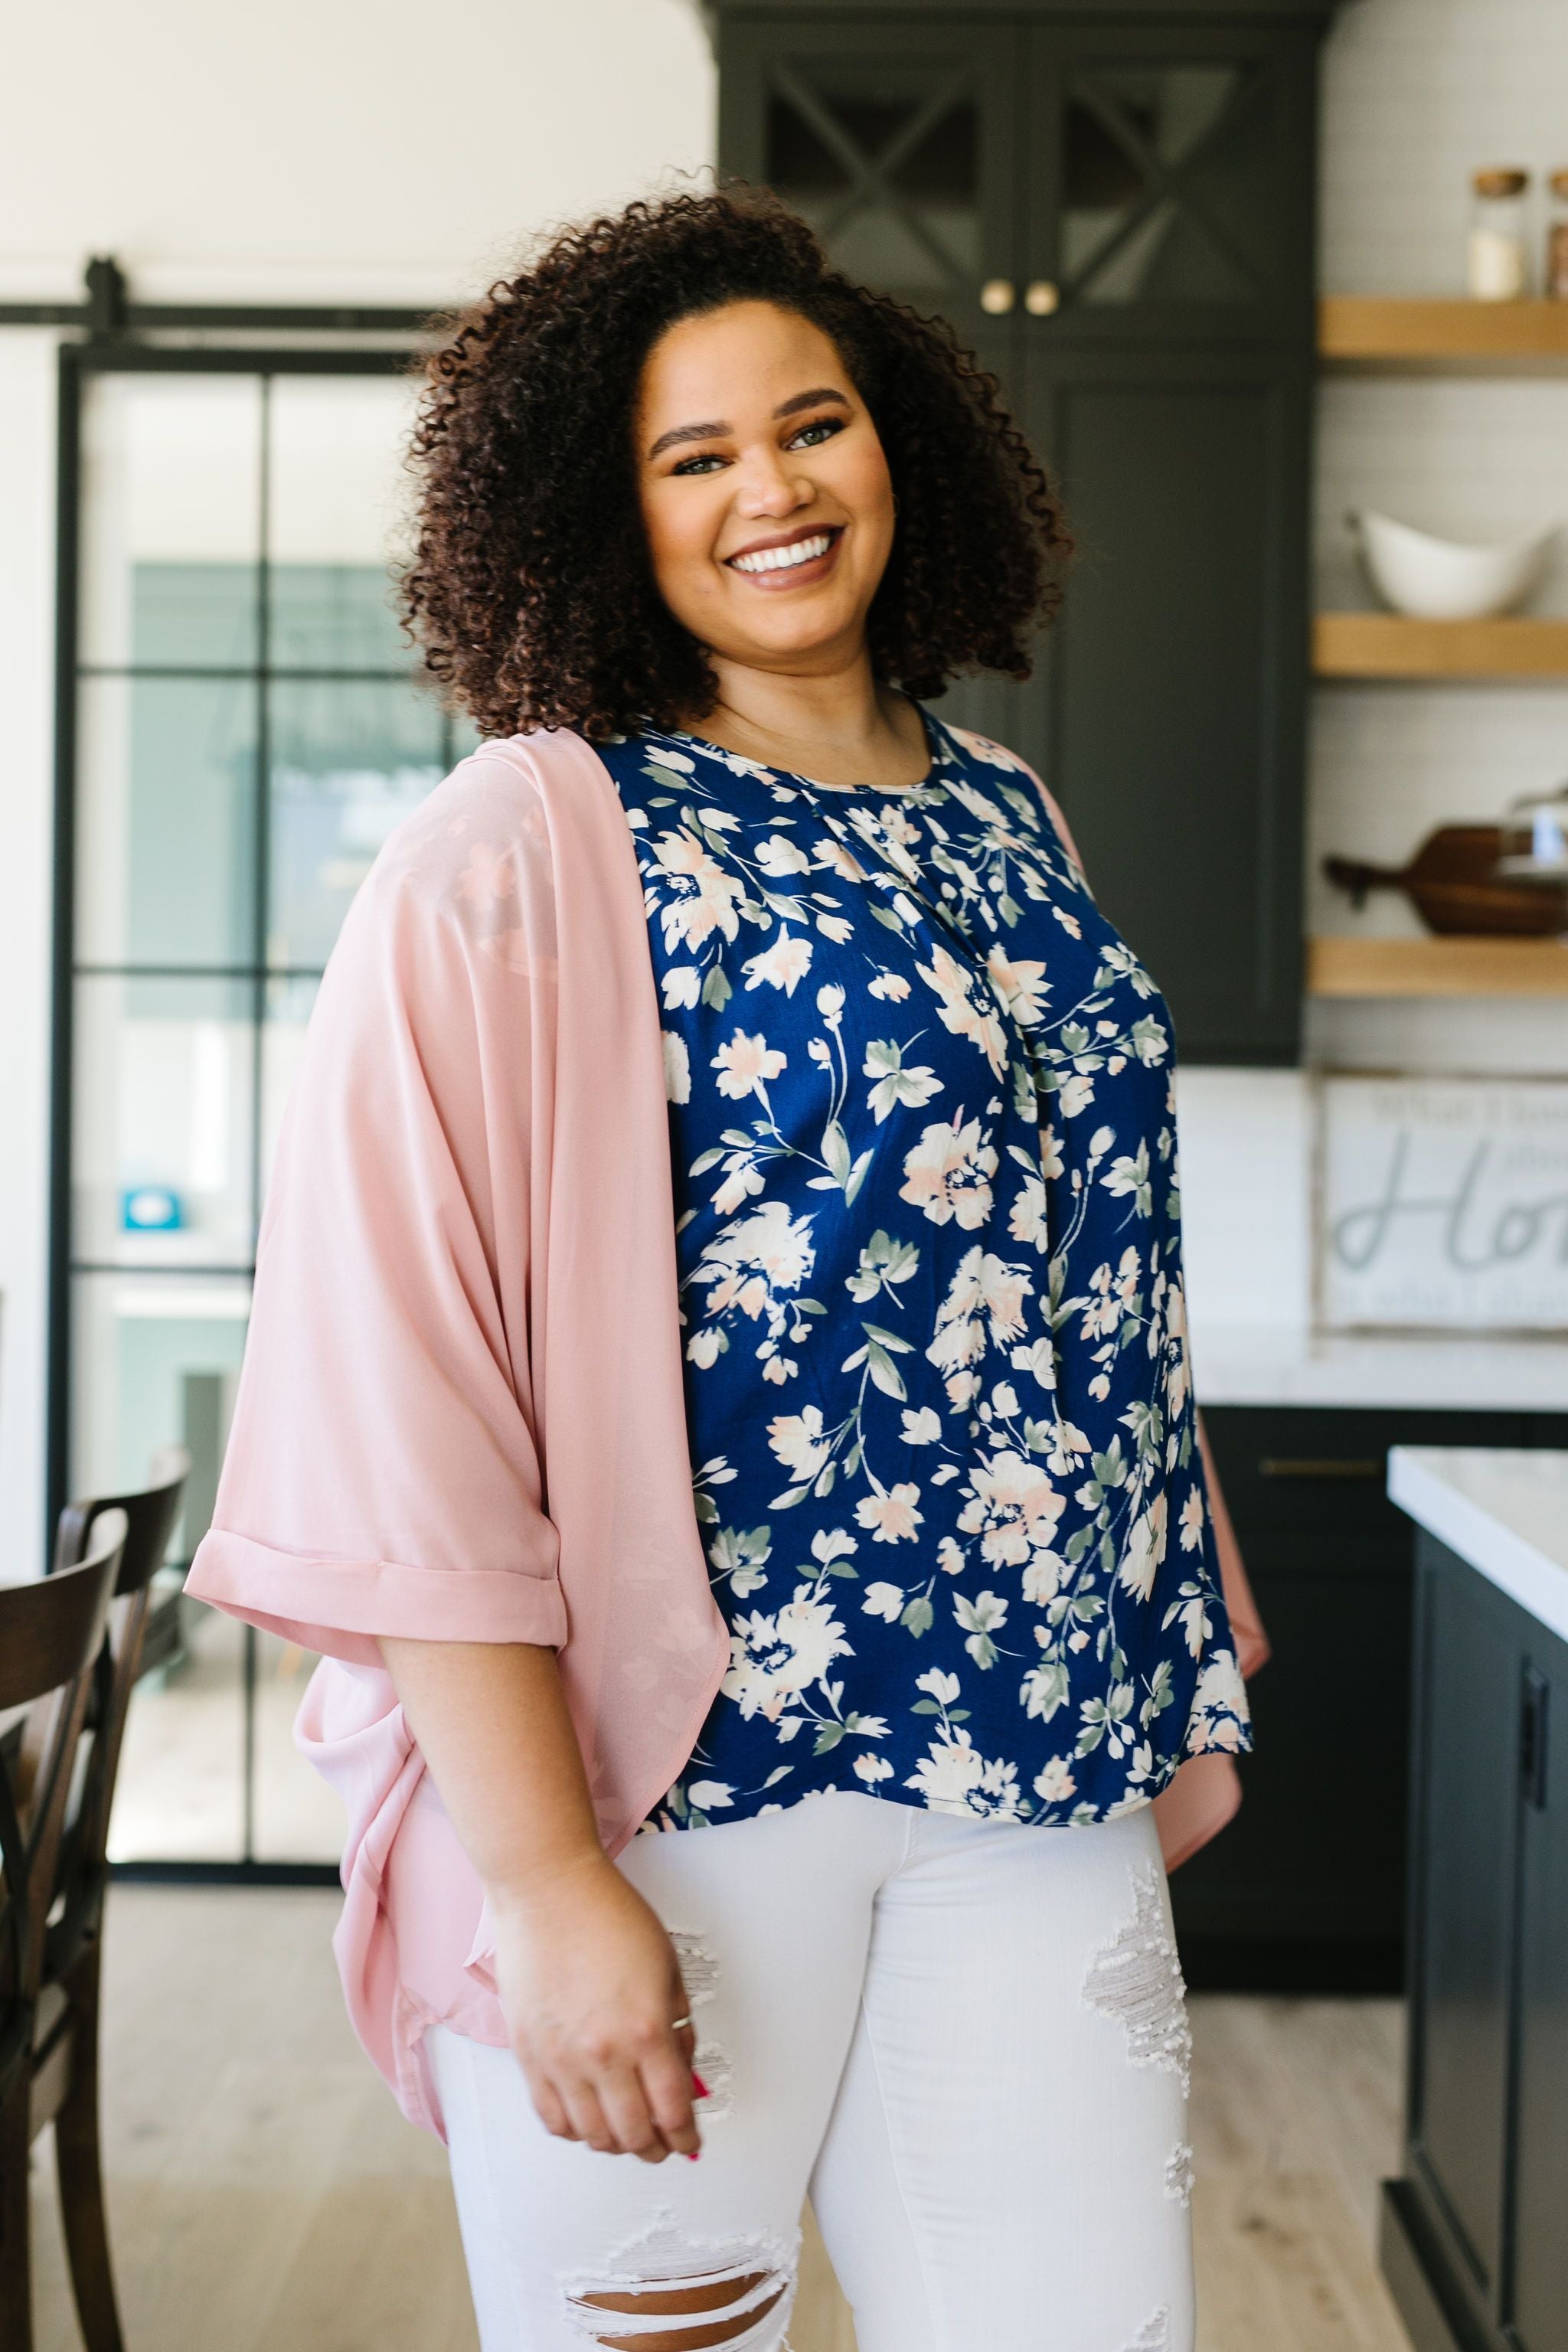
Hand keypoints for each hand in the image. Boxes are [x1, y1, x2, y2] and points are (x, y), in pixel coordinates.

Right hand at [490, 1852, 701, 2162]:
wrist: (548, 1890)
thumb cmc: (607, 1915)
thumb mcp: (667, 1968)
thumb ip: (677, 2027)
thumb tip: (682, 2070)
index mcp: (646, 2031)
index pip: (672, 2111)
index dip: (684, 2136)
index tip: (688, 2140)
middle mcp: (603, 2054)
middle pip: (633, 2133)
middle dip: (654, 2148)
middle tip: (662, 2145)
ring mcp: (560, 2059)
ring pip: (592, 2135)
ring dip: (615, 2144)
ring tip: (626, 2136)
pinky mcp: (528, 2055)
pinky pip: (551, 2116)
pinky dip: (573, 2131)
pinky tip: (587, 2122)